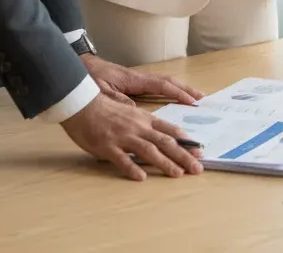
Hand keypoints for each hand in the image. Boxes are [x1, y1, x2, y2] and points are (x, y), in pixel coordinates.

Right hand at [60, 93, 203, 180]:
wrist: (83, 104)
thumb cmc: (106, 110)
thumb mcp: (131, 114)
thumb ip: (144, 124)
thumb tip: (159, 136)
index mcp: (144, 119)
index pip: (170, 131)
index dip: (185, 142)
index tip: (199, 151)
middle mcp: (138, 127)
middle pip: (165, 142)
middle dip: (183, 156)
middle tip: (197, 168)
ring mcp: (123, 137)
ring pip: (149, 151)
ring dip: (165, 163)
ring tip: (178, 174)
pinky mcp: (107, 146)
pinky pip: (122, 159)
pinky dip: (132, 168)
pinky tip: (142, 177)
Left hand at [81, 54, 203, 106]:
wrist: (81, 66)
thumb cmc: (90, 78)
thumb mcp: (99, 91)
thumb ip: (115, 99)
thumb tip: (132, 108)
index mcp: (134, 80)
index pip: (161, 85)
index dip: (177, 93)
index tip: (191, 101)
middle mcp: (139, 79)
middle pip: (168, 81)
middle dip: (185, 89)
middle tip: (201, 98)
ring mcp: (137, 81)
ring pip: (164, 83)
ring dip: (180, 89)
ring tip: (194, 98)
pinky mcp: (133, 84)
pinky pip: (156, 86)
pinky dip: (169, 90)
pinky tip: (174, 98)